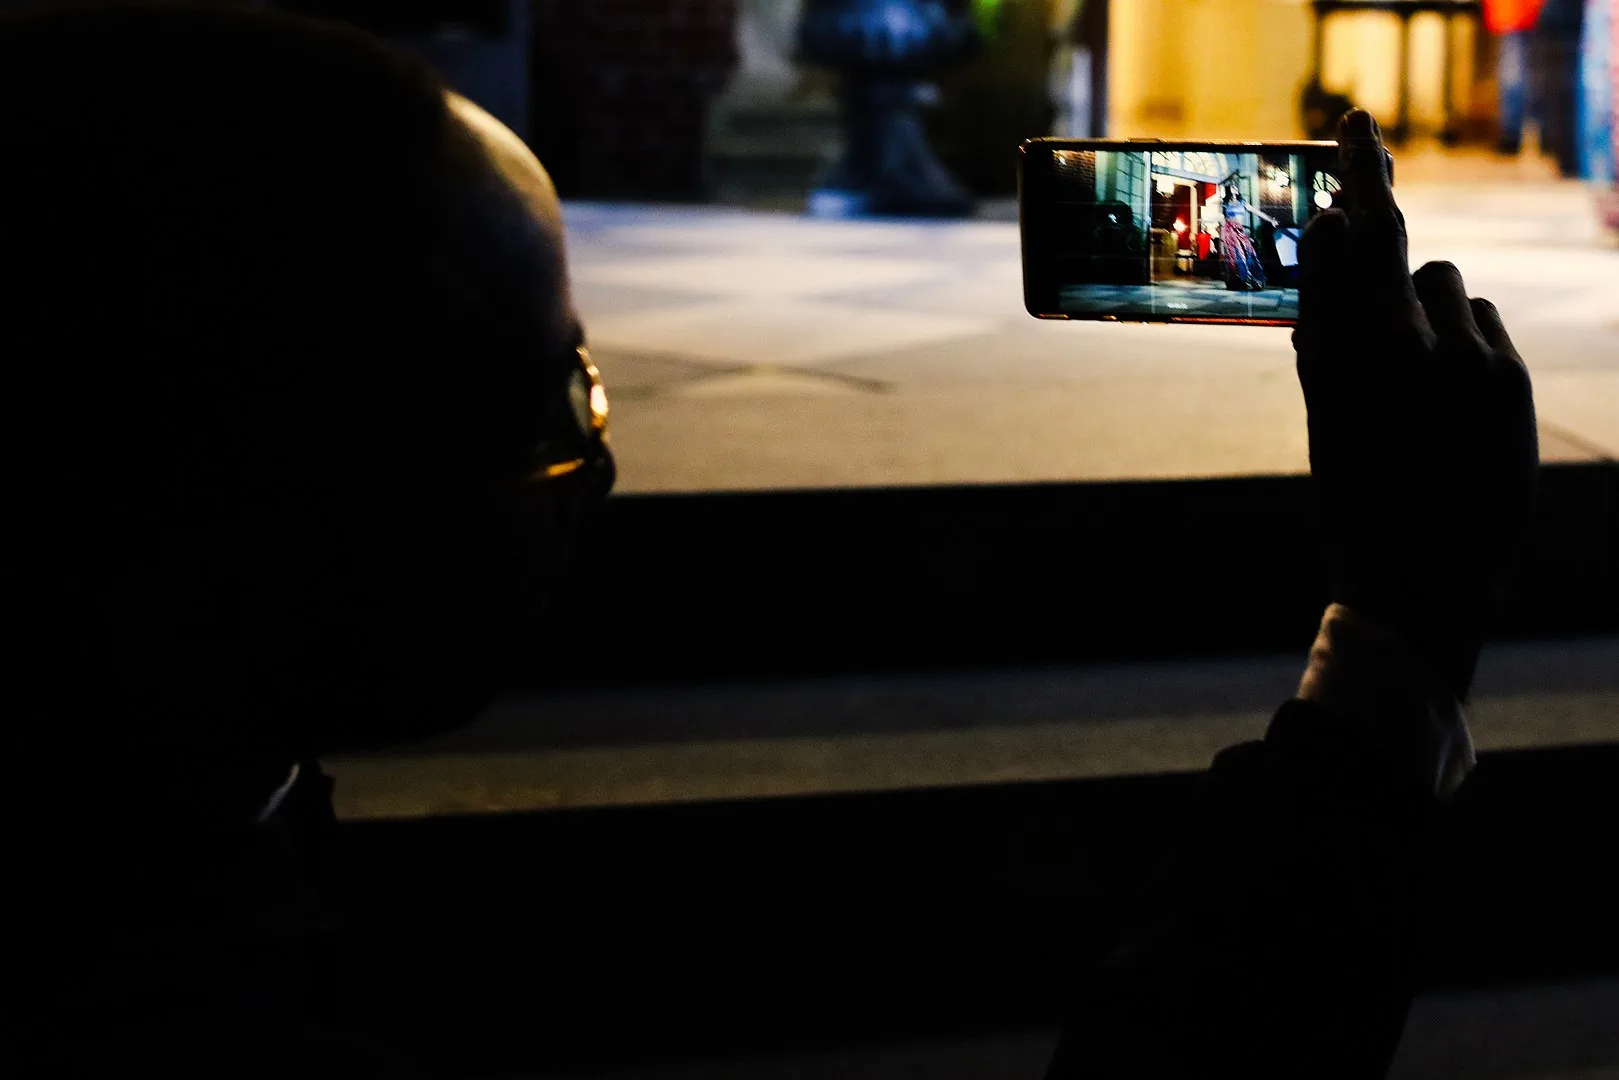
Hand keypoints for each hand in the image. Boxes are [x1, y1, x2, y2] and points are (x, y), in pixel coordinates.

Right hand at [1294, 110, 1538, 700]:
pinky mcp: (1504, 379)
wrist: (1417, 583)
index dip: (1354, 177)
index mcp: (1330, 358)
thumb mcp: (1320, 420)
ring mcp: (1455, 359)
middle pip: (1393, 239)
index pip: (1344, 240)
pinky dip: (1462, 339)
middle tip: (1358, 131)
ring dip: (1423, 304)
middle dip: (1372, 190)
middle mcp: (1392, 347)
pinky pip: (1480, 322)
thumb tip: (1338, 245)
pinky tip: (1448, 390)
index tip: (1355, 130)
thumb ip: (1322, 334)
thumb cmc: (1355, 503)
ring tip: (1413, 365)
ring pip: (1441, 282)